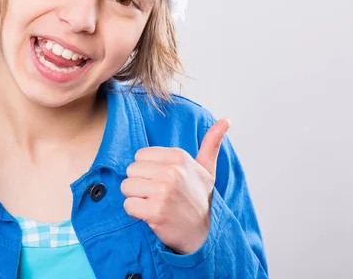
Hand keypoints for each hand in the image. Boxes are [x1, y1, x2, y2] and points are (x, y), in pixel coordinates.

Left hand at [121, 118, 230, 253]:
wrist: (203, 234)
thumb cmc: (200, 199)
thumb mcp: (207, 170)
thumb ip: (211, 144)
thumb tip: (226, 120)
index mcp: (179, 157)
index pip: (140, 155)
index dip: (147, 170)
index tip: (163, 180)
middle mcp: (171, 172)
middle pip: (131, 170)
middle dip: (140, 184)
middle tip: (158, 194)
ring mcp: (163, 192)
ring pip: (126, 187)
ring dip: (136, 198)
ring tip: (154, 203)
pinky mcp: (154, 211)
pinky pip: (128, 205)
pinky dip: (136, 212)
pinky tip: (151, 215)